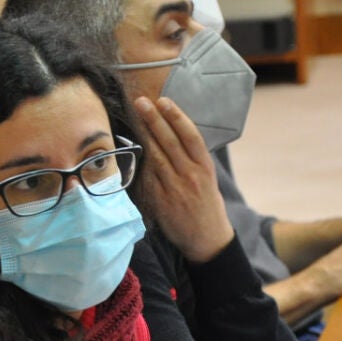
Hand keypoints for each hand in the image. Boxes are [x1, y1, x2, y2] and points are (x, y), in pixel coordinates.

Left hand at [132, 96, 233, 262]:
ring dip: (145, 136)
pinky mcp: (162, 203)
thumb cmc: (207, 205)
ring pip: (157, 157)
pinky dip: (142, 163)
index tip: (164, 101)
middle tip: (141, 101)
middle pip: (170, 142)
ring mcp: (176, 190)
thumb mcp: (208, 179)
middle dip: (155, 119)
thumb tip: (174, 135)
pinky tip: (134, 148)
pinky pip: (149, 179)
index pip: (190, 136)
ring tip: (136, 117)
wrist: (207, 239)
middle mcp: (191, 176)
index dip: (177, 117)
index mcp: (205, 168)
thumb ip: (193, 160)